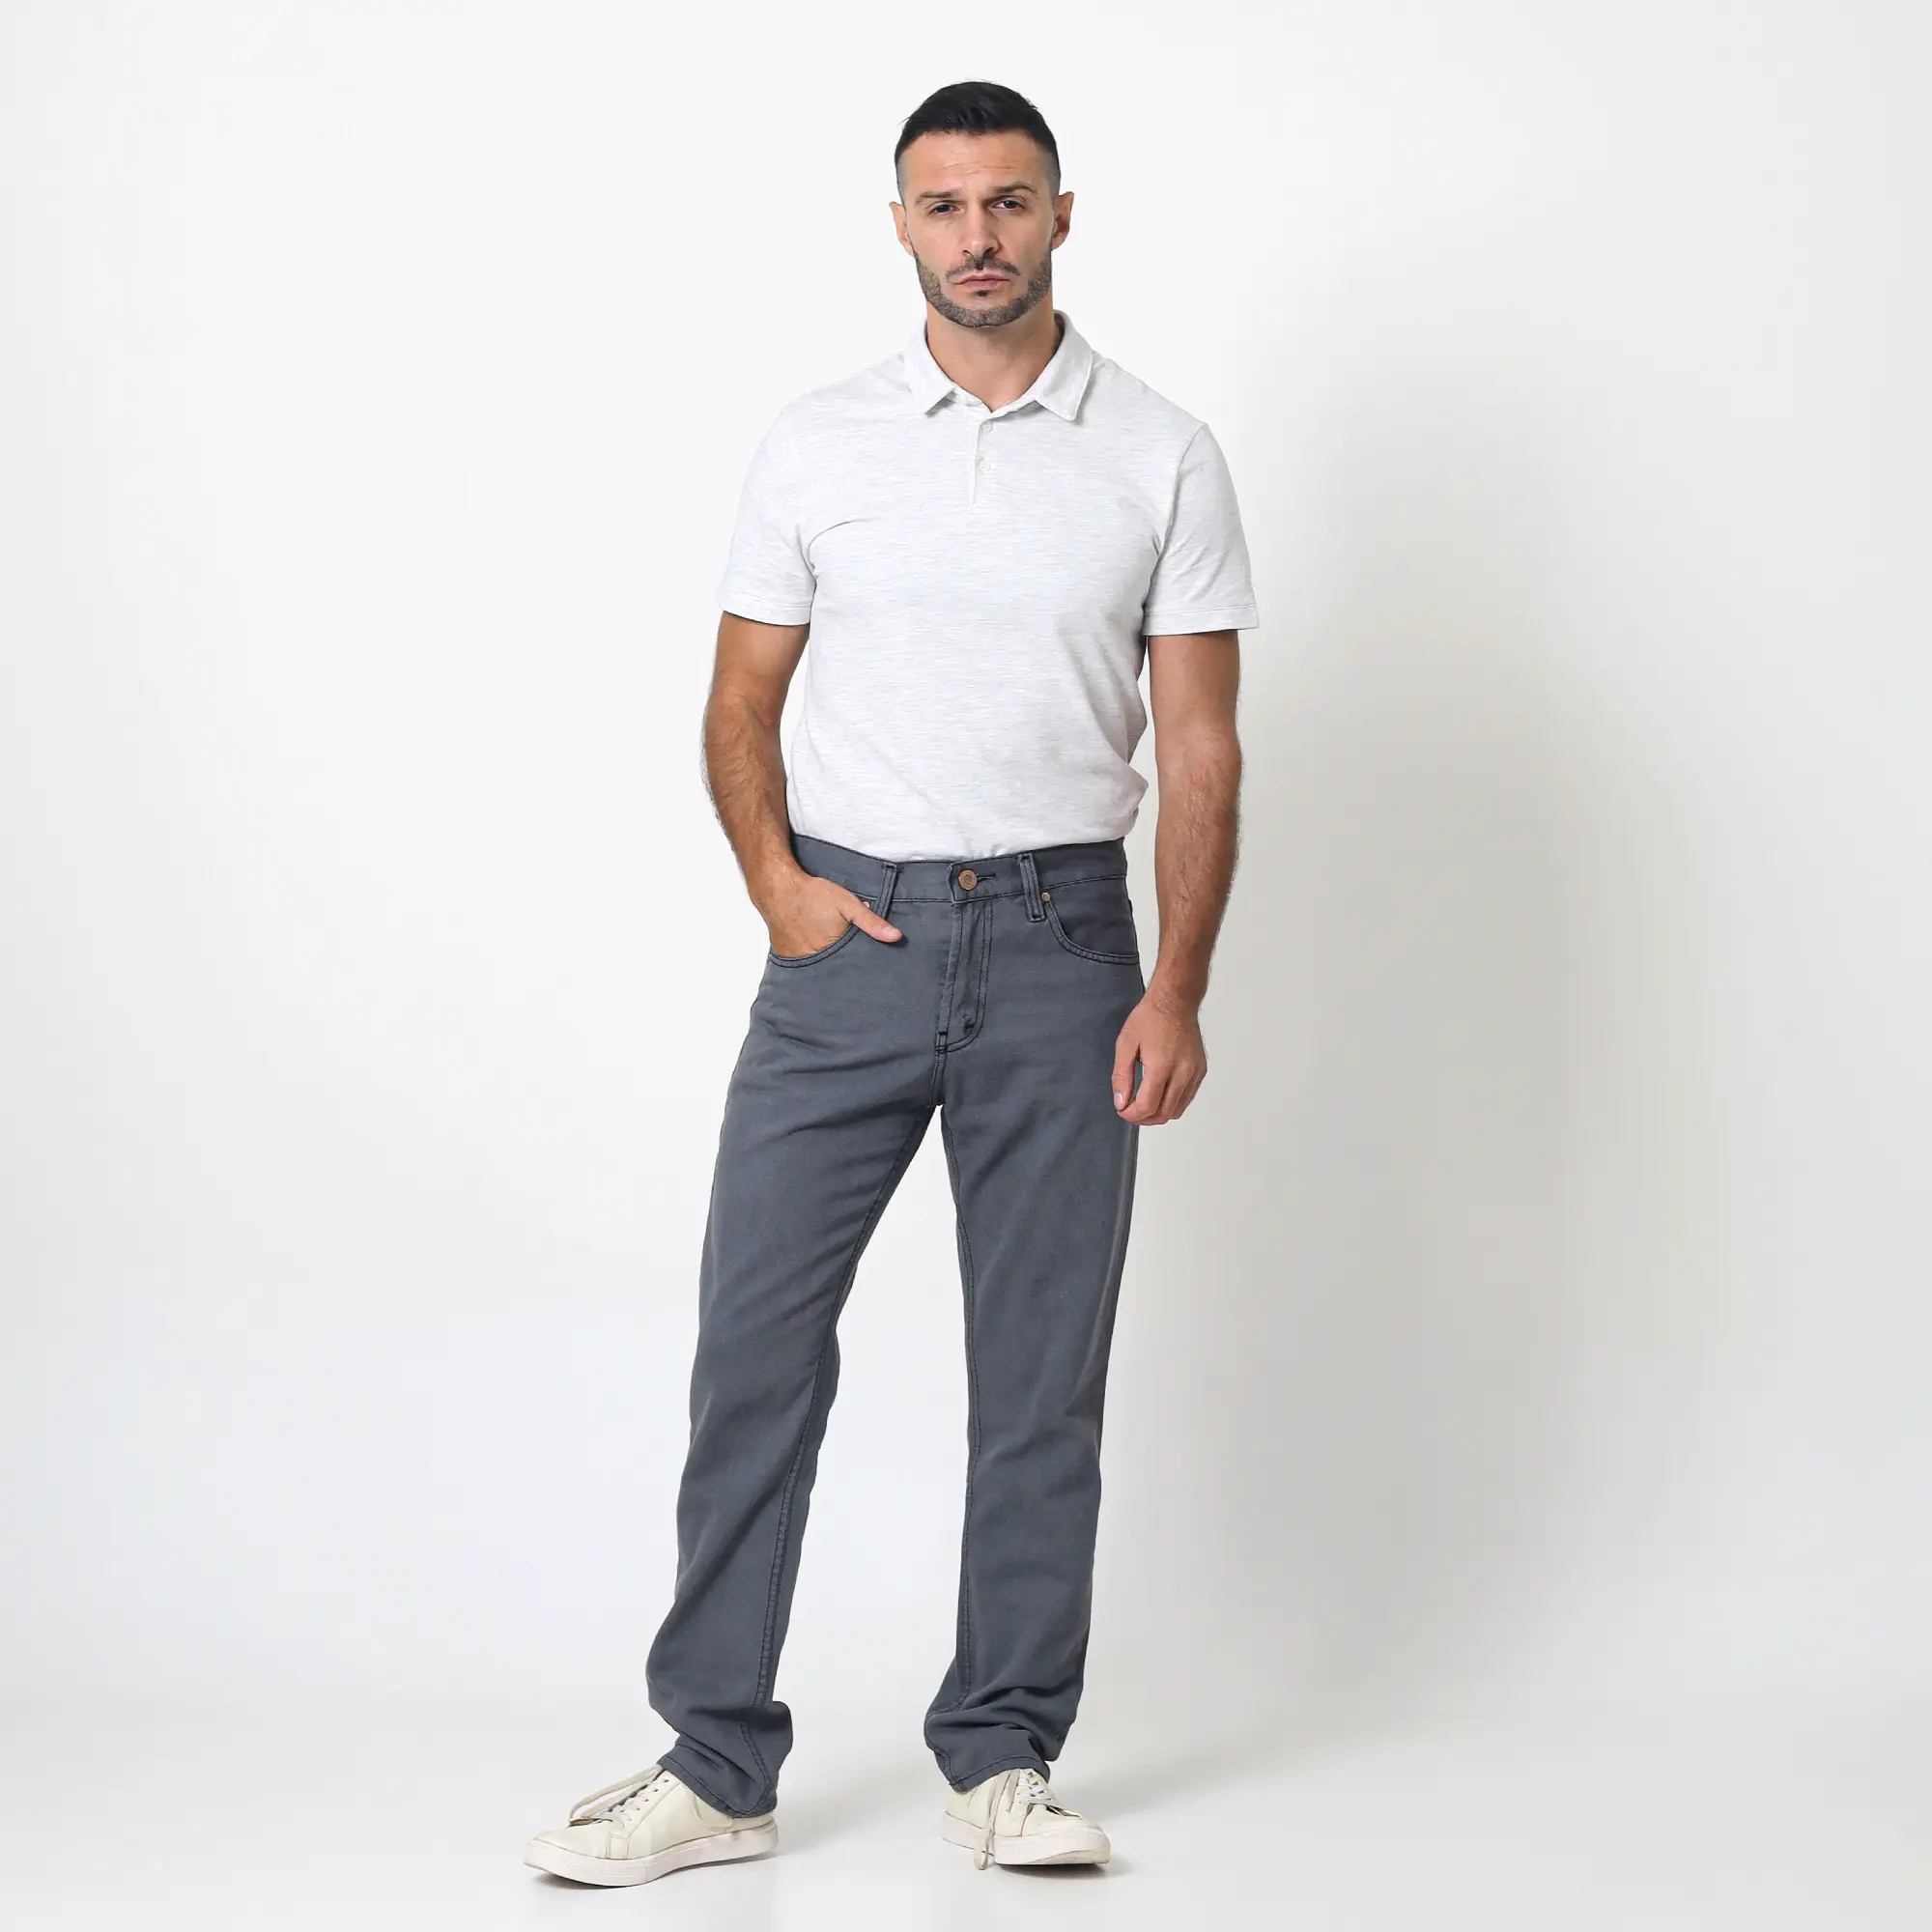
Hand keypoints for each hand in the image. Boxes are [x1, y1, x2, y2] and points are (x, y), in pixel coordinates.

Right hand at [762, 867, 902, 956]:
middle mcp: (814, 960)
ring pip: (819, 970)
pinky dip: (811, 961)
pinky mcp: (786, 957)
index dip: (861, 967)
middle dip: (845, 969)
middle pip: (835, 971)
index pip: (852, 968)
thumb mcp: (848, 904)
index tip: (868, 967)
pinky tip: (816, 952)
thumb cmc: (813, 895)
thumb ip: (871, 922)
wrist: (778, 889)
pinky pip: (803, 965)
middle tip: (851, 963)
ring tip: (832, 956)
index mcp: (832, 951)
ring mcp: (798, 961)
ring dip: (827, 966)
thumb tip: (896, 936)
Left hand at [1112, 988, 1206, 1124]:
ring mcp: (1194, 1072)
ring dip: (1158, 1113)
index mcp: (1162, 1065)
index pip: (1148, 1106)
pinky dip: (1172, 1103)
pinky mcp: (1200, 1071)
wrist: (1175, 1001)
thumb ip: (1121, 1076)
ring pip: (1177, 1110)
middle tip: (1129, 1110)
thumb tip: (1121, 1102)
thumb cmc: (1150, 1018)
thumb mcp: (1126, 1044)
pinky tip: (1159, 1093)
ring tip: (1143, 1103)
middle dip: (1143, 1118)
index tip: (1122, 1109)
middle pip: (1164, 1113)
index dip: (1132, 1115)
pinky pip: (1187, 1098)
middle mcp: (1183, 1071)